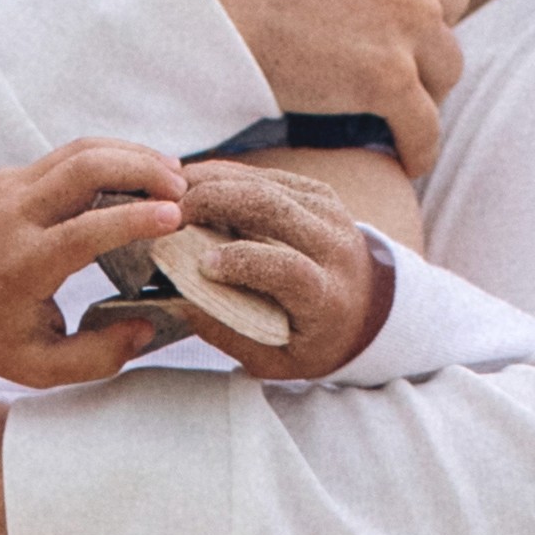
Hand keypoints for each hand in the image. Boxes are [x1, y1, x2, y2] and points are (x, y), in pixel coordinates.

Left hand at [0, 139, 225, 440]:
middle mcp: (10, 216)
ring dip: (129, 155)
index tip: (177, 217)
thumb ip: (101, 355)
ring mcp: (4, 190)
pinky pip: (63, 158)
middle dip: (143, 168)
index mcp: (22, 264)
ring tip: (170, 175)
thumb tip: (148, 324)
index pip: (88, 228)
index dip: (137, 218)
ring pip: (78, 151)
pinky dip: (105, 159)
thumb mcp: (46, 369)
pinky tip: (135, 176)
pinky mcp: (4, 181)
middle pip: (86, 167)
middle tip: (183, 188)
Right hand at [133, 155, 395, 378]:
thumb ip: (230, 334)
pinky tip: (194, 184)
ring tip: (171, 195)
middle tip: (168, 214)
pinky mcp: (316, 193)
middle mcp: (333, 247)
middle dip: (213, 203)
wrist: (366, 306)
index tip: (203, 264)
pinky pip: (266, 175)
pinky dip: (225, 175)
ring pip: (264, 183)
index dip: (243, 260)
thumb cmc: (313, 339)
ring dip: (212, 182)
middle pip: (272, 208)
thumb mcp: (276, 359)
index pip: (288, 268)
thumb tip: (181, 301)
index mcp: (327, 297)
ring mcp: (327, 213)